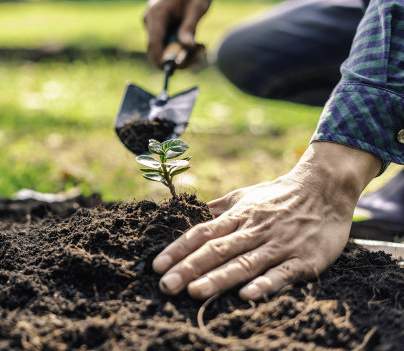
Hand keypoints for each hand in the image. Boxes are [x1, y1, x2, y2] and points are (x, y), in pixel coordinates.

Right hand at [144, 0, 213, 66]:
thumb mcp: (197, 6)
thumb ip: (190, 27)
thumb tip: (186, 48)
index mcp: (156, 14)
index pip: (153, 45)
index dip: (162, 60)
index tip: (178, 69)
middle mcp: (151, 20)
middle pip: (158, 50)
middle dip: (178, 58)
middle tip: (200, 56)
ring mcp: (154, 23)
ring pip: (164, 48)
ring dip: (182, 53)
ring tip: (201, 47)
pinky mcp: (160, 25)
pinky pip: (167, 42)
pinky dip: (180, 46)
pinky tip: (195, 43)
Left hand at [152, 142, 380, 300]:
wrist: (325, 188)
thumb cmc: (279, 195)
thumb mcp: (244, 196)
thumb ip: (217, 210)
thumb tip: (186, 214)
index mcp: (238, 216)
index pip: (201, 233)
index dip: (178, 250)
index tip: (157, 265)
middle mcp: (254, 230)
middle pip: (217, 250)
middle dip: (189, 269)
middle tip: (166, 286)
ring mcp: (279, 245)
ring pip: (244, 263)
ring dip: (219, 279)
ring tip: (195, 292)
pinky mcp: (305, 260)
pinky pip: (283, 273)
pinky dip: (265, 284)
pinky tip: (247, 295)